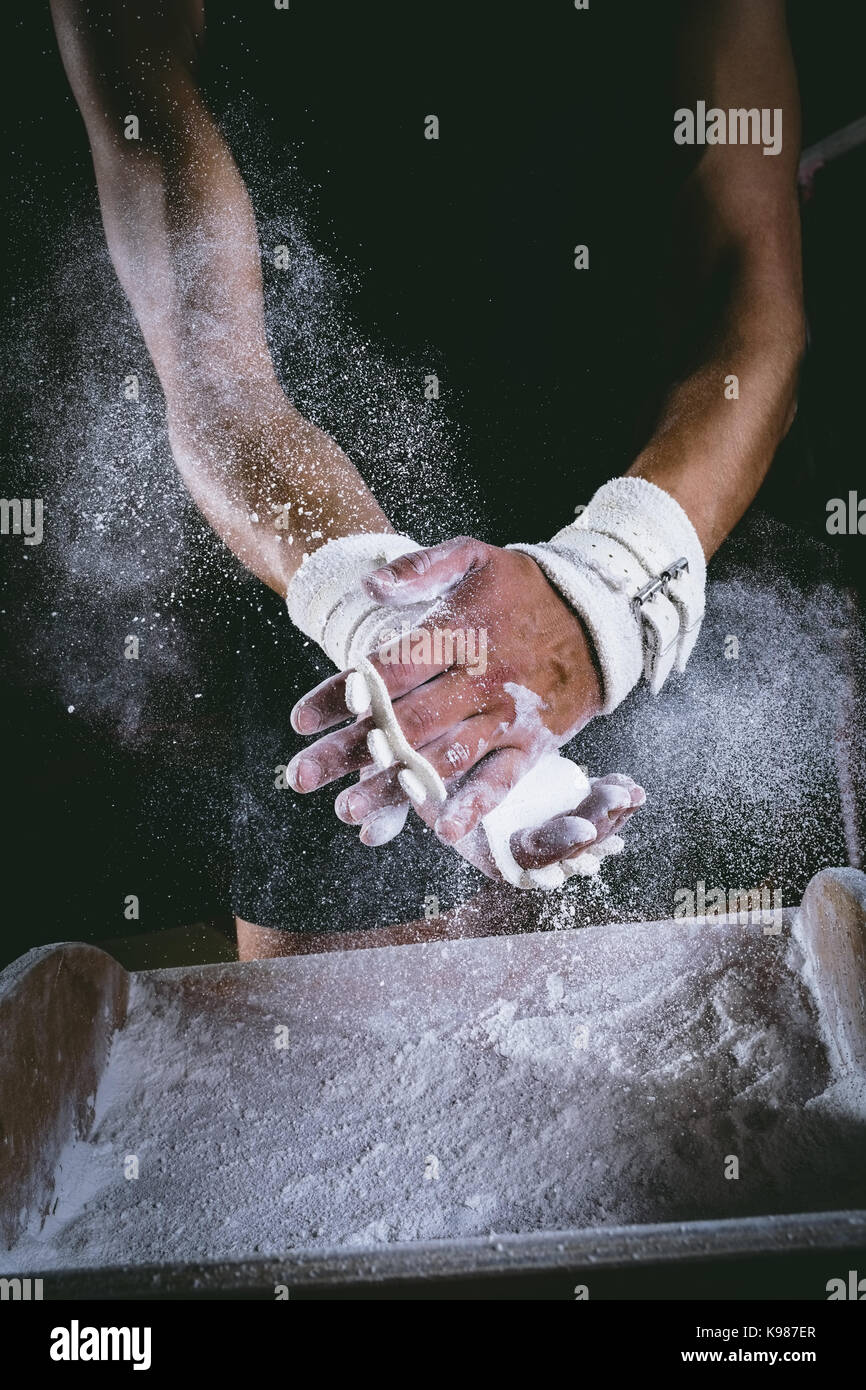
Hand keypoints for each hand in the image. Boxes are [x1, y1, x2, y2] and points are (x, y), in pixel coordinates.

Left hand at [287, 537, 617, 857]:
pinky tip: (443, 829)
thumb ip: (420, 569)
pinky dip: (475, 805)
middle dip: (348, 752)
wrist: (600, 615)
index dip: (337, 696)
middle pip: (402, 721)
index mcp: (455, 633)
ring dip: (394, 788)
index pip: (384, 669)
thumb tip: (369, 588)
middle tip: (300, 778)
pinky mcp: (534, 741)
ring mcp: (507, 713)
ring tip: (348, 811)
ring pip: (443, 756)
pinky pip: (502, 777)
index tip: (298, 722)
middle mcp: (478, 677)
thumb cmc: (523, 589)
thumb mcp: (475, 557)